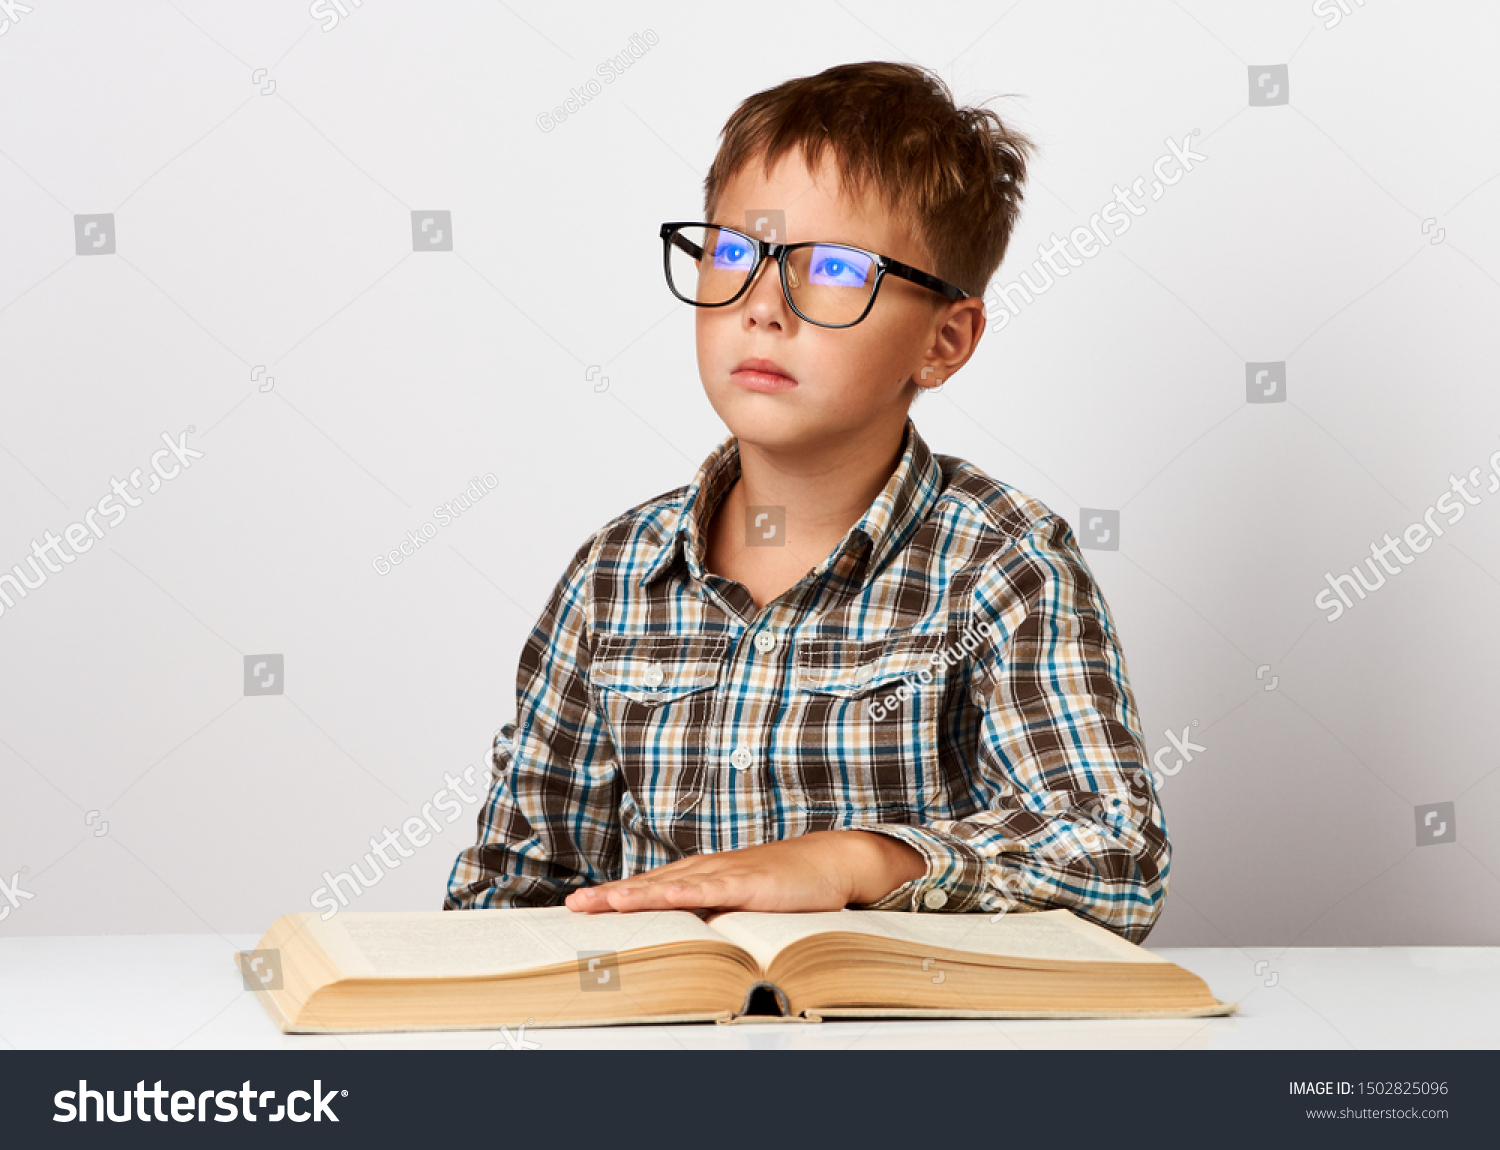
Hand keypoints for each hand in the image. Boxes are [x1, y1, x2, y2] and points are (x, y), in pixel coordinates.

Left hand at [563, 830, 925, 913]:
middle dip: (611, 896)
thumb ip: (710, 916)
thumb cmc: (783, 883)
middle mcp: (706, 870)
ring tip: (605, 902)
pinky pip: (714, 888)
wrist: (828, 861)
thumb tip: (681, 943)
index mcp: (700, 876)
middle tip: (575, 906)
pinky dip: (688, 891)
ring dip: (639, 894)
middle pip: (650, 885)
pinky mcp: (750, 882)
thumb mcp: (739, 904)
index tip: (578, 906)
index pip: (648, 888)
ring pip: (674, 885)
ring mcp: (727, 873)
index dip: (613, 897)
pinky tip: (665, 895)